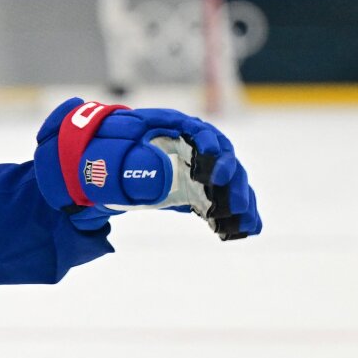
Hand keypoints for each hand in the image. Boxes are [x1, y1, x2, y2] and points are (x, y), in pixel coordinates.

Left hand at [35, 98, 260, 239]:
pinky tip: (248, 229)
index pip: (199, 132)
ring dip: (241, 200)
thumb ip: (118, 153)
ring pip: (229, 181)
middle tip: (233, 202)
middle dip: (231, 181)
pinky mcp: (201, 189)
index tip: (214, 171)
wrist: (108, 167)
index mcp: (173, 129)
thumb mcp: (110, 148)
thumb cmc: (110, 150)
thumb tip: (135, 157)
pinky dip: (238, 213)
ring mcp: (199, 168)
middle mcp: (192, 147)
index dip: (211, 149)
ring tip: (247, 222)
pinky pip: (223, 199)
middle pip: (222, 158)